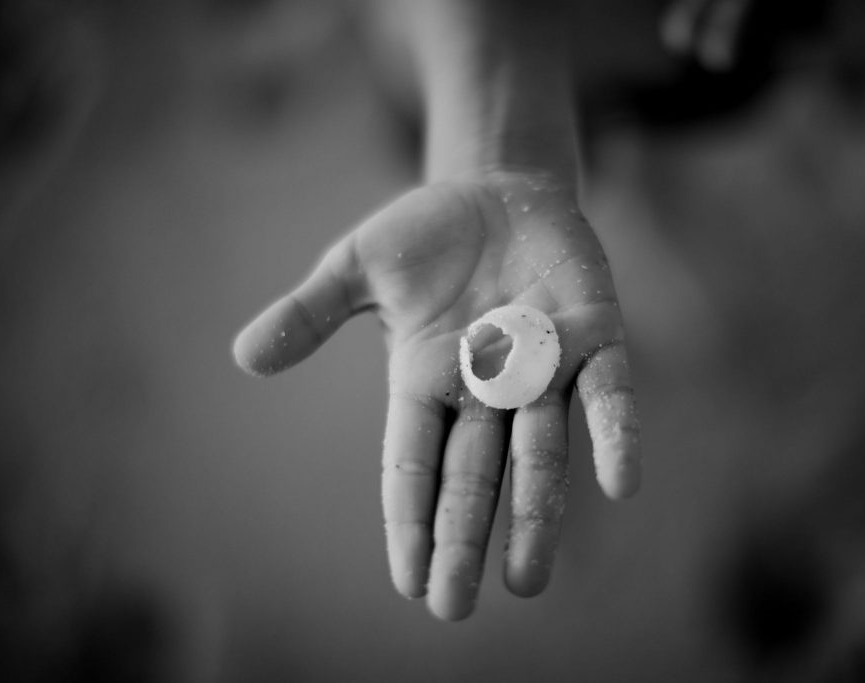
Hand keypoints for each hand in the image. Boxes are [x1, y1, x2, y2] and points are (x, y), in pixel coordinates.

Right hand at [233, 170, 640, 619]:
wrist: (499, 189)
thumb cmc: (425, 235)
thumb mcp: (356, 266)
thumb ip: (311, 312)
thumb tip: (243, 357)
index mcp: (425, 379)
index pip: (413, 462)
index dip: (409, 520)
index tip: (409, 582)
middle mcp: (485, 388)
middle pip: (472, 474)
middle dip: (463, 537)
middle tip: (454, 608)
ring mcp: (543, 366)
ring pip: (540, 453)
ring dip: (535, 514)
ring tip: (526, 579)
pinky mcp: (593, 336)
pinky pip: (608, 394)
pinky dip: (614, 436)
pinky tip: (621, 483)